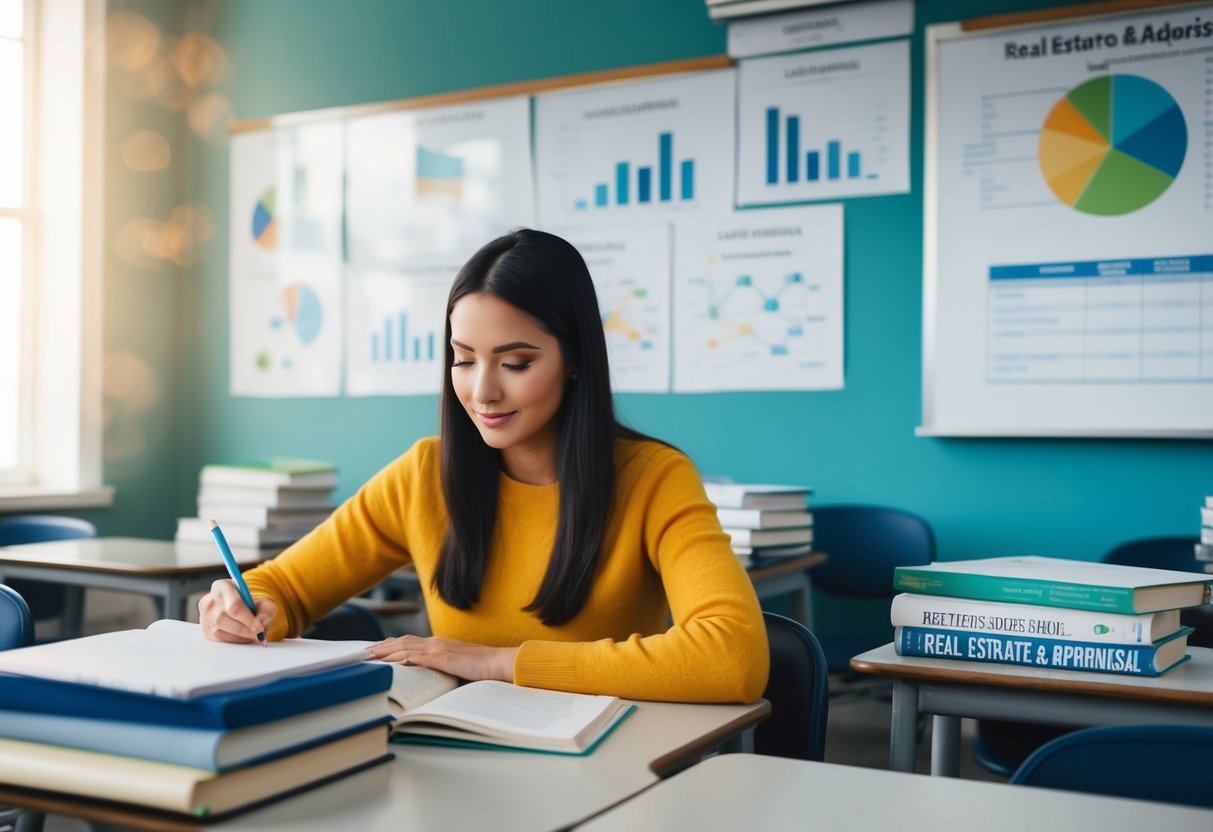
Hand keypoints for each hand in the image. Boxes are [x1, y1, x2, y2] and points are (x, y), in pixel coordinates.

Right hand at [198, 579, 276, 644]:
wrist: (237, 606)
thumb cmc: (249, 602)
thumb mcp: (261, 600)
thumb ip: (266, 609)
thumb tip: (263, 621)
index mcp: (221, 587)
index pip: (233, 605)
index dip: (247, 619)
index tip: (259, 628)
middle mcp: (208, 601)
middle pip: (223, 619)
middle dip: (244, 630)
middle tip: (258, 635)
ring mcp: (204, 617)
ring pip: (220, 631)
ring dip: (240, 637)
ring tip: (253, 635)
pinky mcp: (205, 630)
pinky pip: (218, 640)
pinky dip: (234, 641)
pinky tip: (244, 637)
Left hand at [367, 635, 517, 682]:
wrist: (498, 663)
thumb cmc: (480, 667)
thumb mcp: (455, 666)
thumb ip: (440, 667)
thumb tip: (425, 676)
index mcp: (438, 644)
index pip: (408, 642)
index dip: (389, 645)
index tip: (374, 649)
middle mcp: (435, 642)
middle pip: (401, 642)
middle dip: (381, 647)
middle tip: (363, 652)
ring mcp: (438, 648)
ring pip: (404, 647)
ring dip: (385, 651)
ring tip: (369, 656)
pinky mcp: (442, 657)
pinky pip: (417, 656)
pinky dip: (400, 657)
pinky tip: (389, 661)